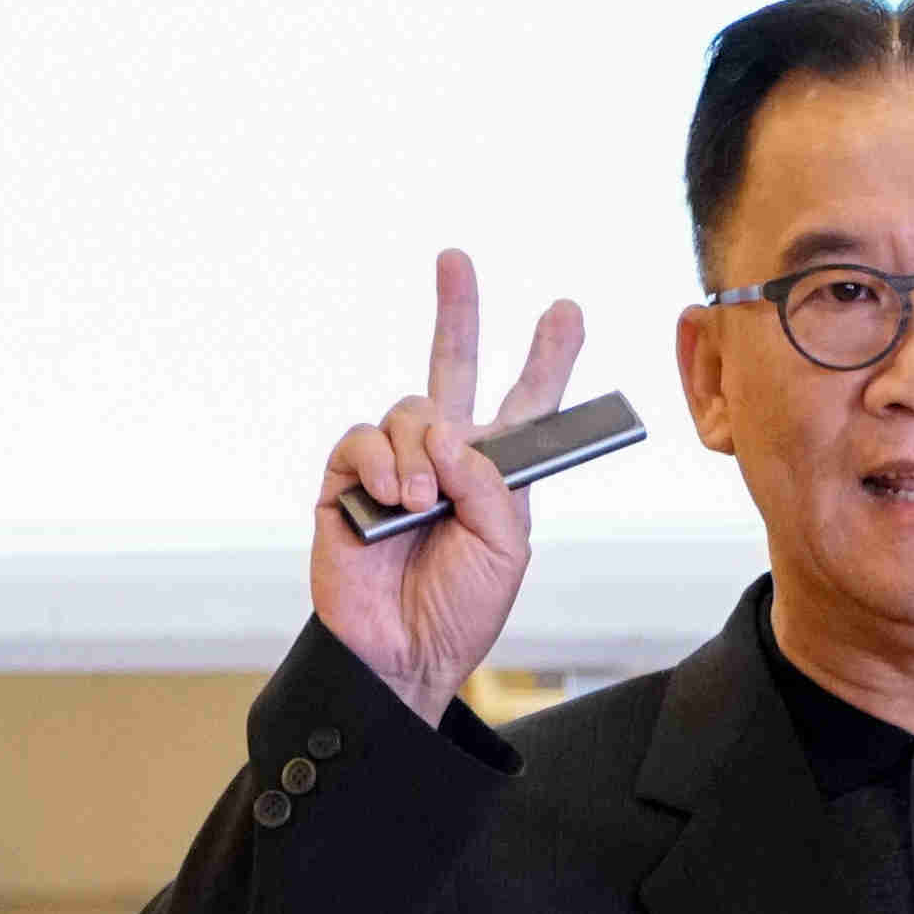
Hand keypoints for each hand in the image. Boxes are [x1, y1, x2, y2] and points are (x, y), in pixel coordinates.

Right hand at [314, 249, 589, 719]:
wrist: (401, 654)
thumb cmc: (459, 609)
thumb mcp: (506, 548)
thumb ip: (491, 485)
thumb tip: (449, 433)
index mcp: (495, 473)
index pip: (525, 405)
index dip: (546, 359)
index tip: (566, 311)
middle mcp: (445, 458)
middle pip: (452, 368)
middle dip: (457, 311)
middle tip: (456, 259)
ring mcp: (394, 466)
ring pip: (409, 411)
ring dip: (420, 454)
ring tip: (421, 504)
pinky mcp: (347, 484)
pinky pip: (361, 442)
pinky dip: (380, 464)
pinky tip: (393, 498)